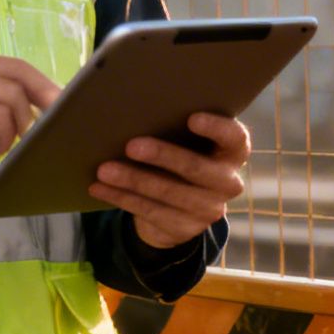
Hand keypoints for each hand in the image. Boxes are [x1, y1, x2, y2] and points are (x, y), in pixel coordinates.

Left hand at [90, 112, 248, 249]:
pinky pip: (149, 211)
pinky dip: (121, 197)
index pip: (235, 139)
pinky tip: (99, 188)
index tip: (191, 118)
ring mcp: (208, 209)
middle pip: (197, 169)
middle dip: (162, 156)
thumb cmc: (182, 153)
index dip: (217, 129)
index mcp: (233, 153)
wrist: (184, 206)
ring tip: (104, 170)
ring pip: (168, 193)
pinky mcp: (185, 228)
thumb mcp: (187, 141)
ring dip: (133, 180)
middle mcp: (227, 182)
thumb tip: (133, 106)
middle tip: (131, 145)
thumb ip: (176, 126)